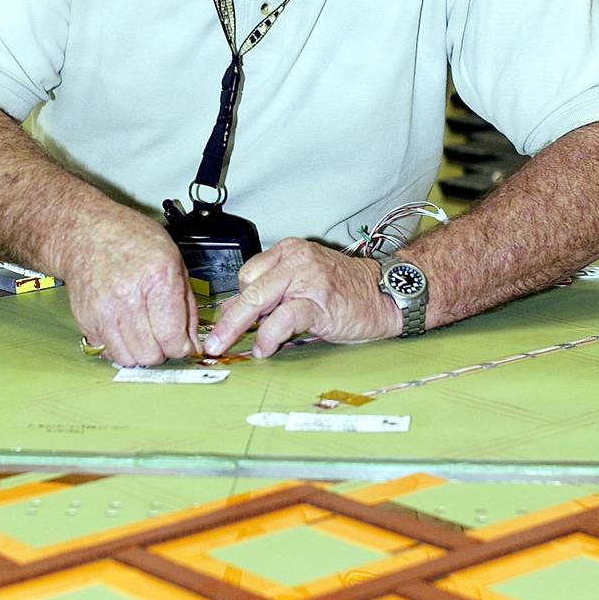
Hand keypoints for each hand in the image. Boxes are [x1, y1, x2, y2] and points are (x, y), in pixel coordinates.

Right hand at [62, 205, 199, 366]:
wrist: (85, 232)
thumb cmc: (130, 238)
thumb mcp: (173, 259)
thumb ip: (187, 304)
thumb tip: (192, 340)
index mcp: (157, 278)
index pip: (172, 337)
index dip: (183, 347)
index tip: (183, 343)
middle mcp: (127, 297)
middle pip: (151, 354)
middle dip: (162, 351)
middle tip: (162, 335)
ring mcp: (103, 311)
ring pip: (129, 359)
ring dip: (140, 352)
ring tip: (143, 332)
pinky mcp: (86, 320)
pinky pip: (107, 351)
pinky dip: (119, 346)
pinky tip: (124, 327)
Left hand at [203, 238, 398, 357]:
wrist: (386, 293)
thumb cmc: (346, 290)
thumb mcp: (303, 282)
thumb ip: (272, 294)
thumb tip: (234, 311)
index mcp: (289, 251)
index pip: (248, 273)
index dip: (235, 300)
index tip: (224, 321)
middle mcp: (296, 260)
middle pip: (248, 287)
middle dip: (226, 318)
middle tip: (212, 341)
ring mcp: (307, 279)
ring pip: (259, 300)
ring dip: (238, 326)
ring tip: (228, 345)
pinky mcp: (319, 302)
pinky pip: (284, 318)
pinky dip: (268, 336)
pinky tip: (264, 348)